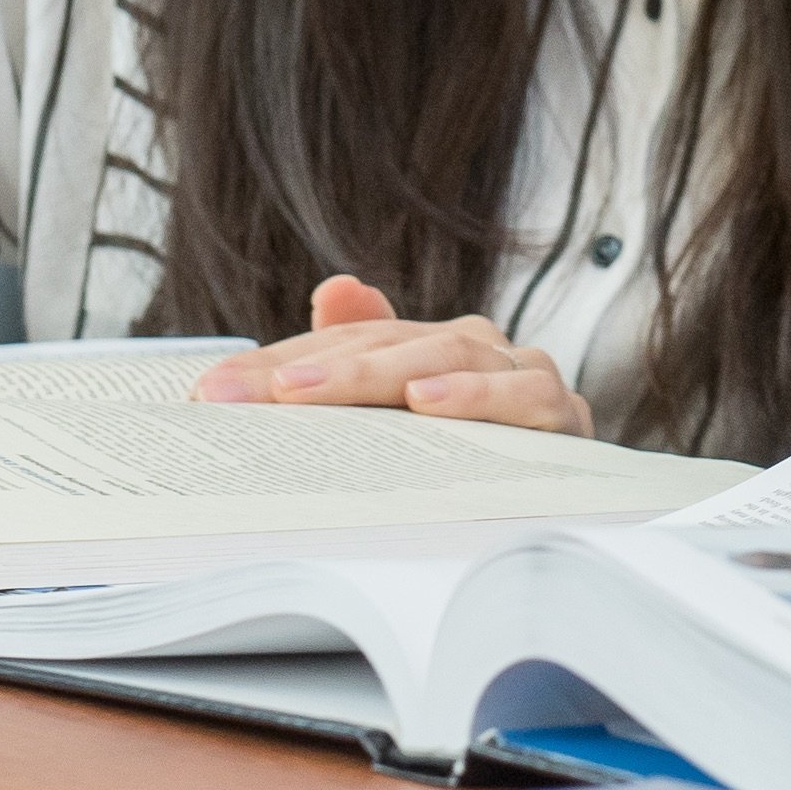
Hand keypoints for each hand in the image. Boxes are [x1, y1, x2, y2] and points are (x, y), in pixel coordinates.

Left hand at [193, 275, 586, 432]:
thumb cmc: (482, 453)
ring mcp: (522, 374)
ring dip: (384, 374)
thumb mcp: (402, 414)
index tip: (213, 393)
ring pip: (452, 356)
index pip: (345, 343)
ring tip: (320, 390)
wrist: (578, 502)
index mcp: (428, 345)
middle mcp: (476, 348)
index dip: (279, 364)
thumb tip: (338, 288)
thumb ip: (360, 352)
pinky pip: (522, 397)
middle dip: (317, 370)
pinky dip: (476, 395)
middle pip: (391, 344)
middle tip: (259, 394)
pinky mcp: (563, 413)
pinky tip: (429, 404)